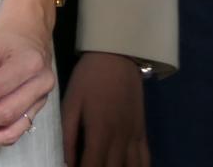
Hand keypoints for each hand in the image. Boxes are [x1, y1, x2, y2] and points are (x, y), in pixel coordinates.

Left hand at [62, 52, 150, 166]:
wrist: (117, 56)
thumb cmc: (89, 78)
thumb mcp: (71, 103)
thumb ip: (69, 135)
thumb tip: (68, 162)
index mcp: (100, 132)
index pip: (92, 166)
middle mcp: (120, 139)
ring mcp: (134, 136)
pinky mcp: (142, 131)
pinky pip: (145, 158)